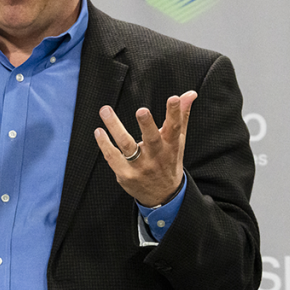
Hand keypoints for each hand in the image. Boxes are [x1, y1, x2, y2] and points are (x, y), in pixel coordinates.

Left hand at [94, 91, 196, 207]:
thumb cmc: (169, 162)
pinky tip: (99, 131)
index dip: (175, 113)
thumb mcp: (178, 141)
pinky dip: (104, 144)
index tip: (174, 98)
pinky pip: (112, 157)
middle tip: (141, 111)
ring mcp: (140, 166)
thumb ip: (181, 116)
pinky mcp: (126, 174)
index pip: (175, 128)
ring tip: (106, 110)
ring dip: (115, 127)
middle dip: (147, 125)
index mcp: (171, 146)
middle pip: (152, 139)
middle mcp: (156, 156)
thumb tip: (190, 94)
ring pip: (127, 145)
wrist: (163, 195)